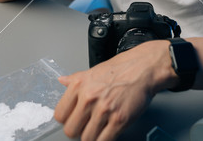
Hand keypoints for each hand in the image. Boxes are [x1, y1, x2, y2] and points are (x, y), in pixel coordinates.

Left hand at [54, 40, 175, 140]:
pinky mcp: (118, 120)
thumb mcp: (93, 70)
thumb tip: (62, 81)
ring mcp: (103, 110)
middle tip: (87, 125)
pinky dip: (104, 140)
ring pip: (86, 139)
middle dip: (79, 130)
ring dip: (92, 136)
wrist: (143, 68)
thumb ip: (76, 78)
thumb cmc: (121, 69)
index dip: (67, 119)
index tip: (74, 119)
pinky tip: (108, 132)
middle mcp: (89, 97)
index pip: (60, 115)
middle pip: (70, 130)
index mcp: (79, 85)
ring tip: (99, 127)